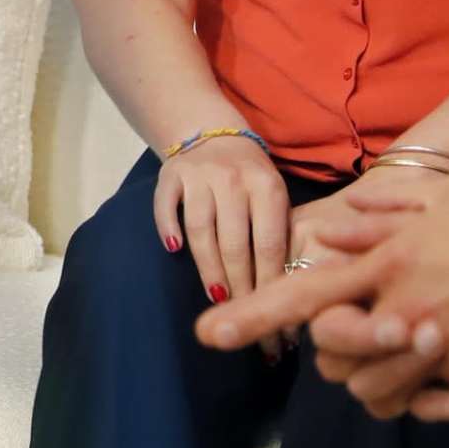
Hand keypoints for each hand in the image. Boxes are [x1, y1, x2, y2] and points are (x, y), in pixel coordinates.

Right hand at [154, 127, 294, 316]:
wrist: (213, 133)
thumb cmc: (250, 177)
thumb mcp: (273, 194)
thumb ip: (275, 232)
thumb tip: (282, 292)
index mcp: (267, 186)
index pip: (268, 243)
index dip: (267, 281)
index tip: (269, 310)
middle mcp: (233, 180)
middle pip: (234, 242)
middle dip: (239, 284)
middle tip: (241, 314)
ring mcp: (199, 175)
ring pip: (200, 229)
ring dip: (208, 267)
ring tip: (216, 297)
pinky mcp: (171, 173)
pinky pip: (166, 205)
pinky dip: (167, 227)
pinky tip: (174, 250)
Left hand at [195, 172, 448, 419]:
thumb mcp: (442, 196)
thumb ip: (380, 214)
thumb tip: (329, 232)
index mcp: (387, 262)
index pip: (304, 293)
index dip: (252, 314)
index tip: (208, 333)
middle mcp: (401, 308)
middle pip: (334, 357)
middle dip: (336, 355)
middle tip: (364, 338)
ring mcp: (436, 348)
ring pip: (375, 392)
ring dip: (386, 379)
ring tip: (419, 350)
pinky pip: (433, 406)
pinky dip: (438, 403)